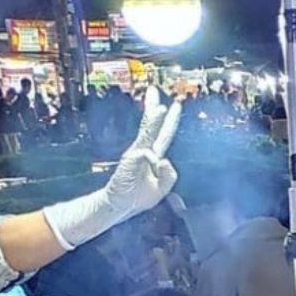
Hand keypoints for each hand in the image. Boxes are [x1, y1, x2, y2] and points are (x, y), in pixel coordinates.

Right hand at [43, 87, 181, 249]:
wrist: (120, 206)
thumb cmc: (139, 197)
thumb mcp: (163, 188)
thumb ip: (170, 175)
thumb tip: (165, 159)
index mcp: (154, 157)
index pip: (163, 135)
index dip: (170, 121)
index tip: (175, 105)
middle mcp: (144, 152)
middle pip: (151, 126)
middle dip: (154, 108)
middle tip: (155, 89)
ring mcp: (135, 154)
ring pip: (147, 133)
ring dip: (153, 119)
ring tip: (160, 106)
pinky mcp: (129, 159)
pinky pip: (147, 154)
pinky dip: (154, 161)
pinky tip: (154, 166)